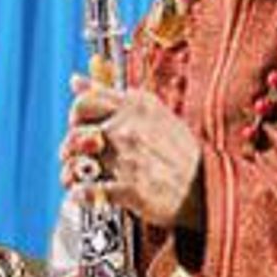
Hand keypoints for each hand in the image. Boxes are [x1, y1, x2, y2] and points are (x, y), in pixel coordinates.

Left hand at [61, 75, 202, 229]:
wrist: (206, 187)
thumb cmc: (181, 151)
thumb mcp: (152, 111)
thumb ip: (111, 95)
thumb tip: (76, 80)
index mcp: (136, 106)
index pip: (83, 102)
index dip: (75, 116)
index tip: (81, 125)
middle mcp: (129, 128)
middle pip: (75, 134)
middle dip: (69, 149)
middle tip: (76, 157)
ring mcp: (129, 158)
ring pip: (77, 164)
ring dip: (71, 174)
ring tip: (76, 178)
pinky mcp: (129, 189)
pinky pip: (87, 191)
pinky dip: (81, 195)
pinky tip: (87, 194)